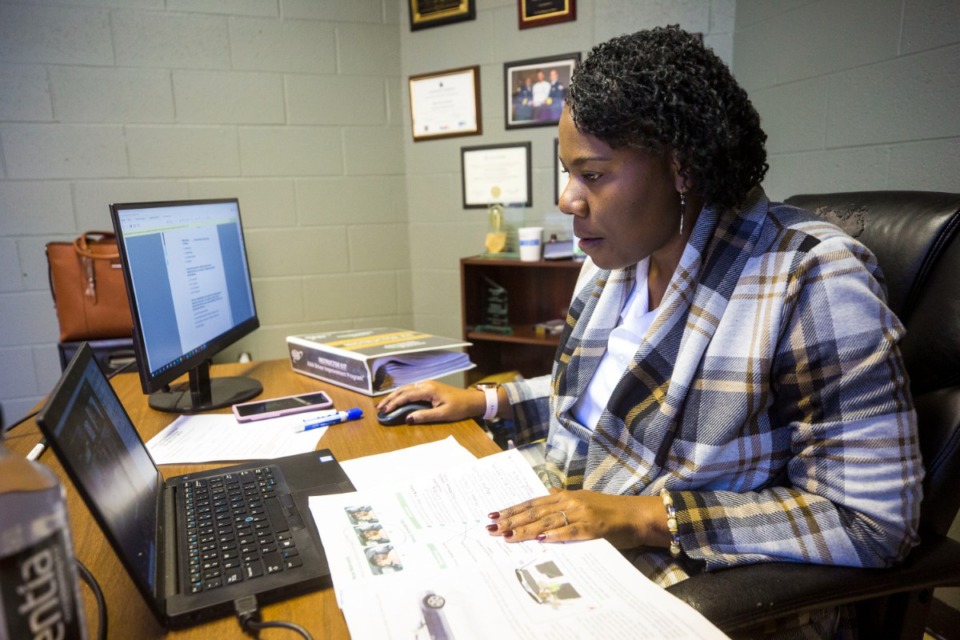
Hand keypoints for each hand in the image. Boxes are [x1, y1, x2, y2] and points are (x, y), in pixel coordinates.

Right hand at [375, 380, 484, 424]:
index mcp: (428, 389)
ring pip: (406, 389)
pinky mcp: (429, 388)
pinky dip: (402, 395)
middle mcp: (426, 384)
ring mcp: (427, 384)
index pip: (406, 395)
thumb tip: (408, 418)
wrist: (472, 400)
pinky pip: (411, 390)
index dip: (394, 403)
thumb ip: (425, 416)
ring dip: (395, 396)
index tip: (385, 411)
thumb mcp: (443, 414)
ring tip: (384, 404)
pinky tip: (397, 400)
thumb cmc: (460, 407)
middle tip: (379, 408)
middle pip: (403, 390)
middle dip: (390, 398)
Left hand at [486, 488, 668, 549]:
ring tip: (507, 536)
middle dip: (511, 521)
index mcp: (564, 497)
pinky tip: (542, 540)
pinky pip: (571, 532)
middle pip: (534, 512)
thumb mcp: (583, 499)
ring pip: (547, 522)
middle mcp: (569, 502)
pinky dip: (556, 536)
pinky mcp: (594, 526)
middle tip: (491, 529)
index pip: (531, 503)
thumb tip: (547, 490)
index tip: (492, 516)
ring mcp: (581, 513)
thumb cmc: (610, 511)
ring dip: (526, 530)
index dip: (511, 510)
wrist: (636, 515)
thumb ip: (563, 497)